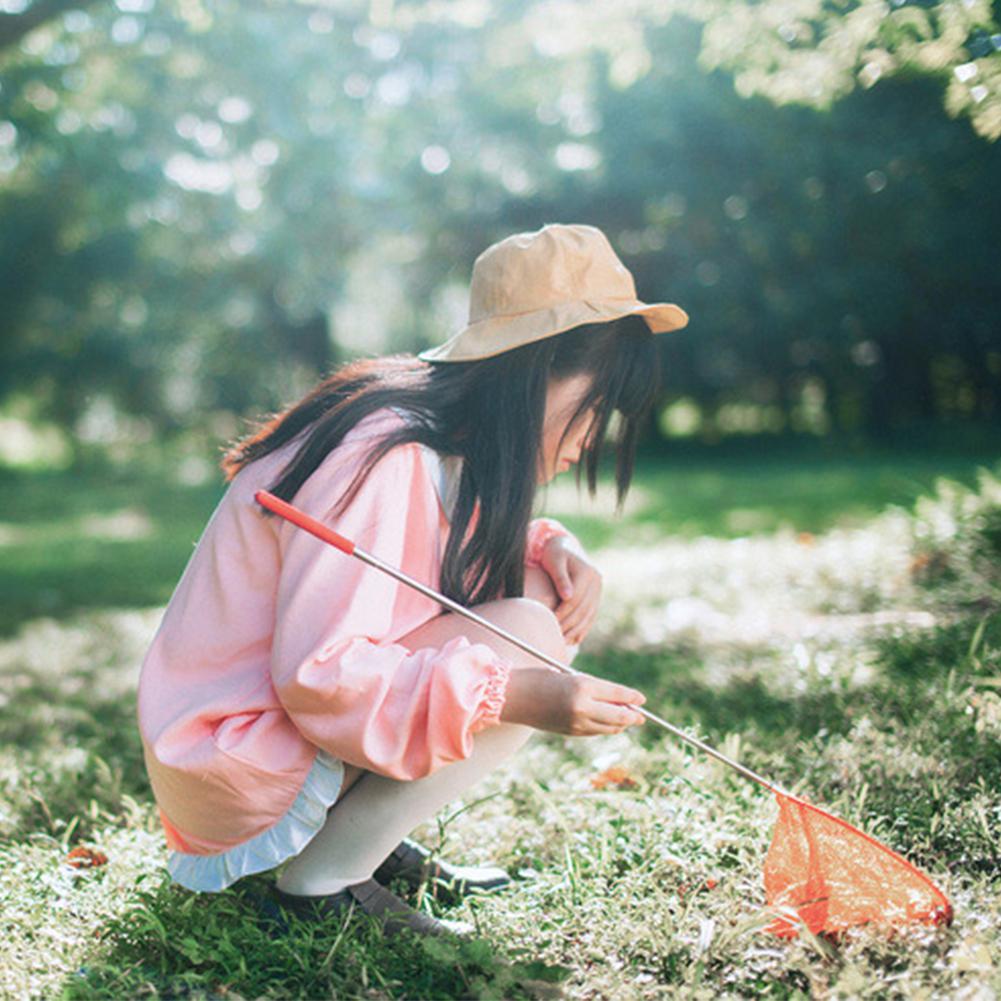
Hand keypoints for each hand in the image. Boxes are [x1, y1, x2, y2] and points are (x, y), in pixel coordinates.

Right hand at [500, 667, 645, 735]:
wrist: (512, 696)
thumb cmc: (540, 678)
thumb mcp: (569, 677)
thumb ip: (593, 689)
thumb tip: (620, 701)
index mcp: (582, 686)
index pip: (617, 693)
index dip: (632, 697)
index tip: (641, 699)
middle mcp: (582, 707)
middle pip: (618, 715)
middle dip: (632, 716)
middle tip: (640, 716)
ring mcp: (576, 723)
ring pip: (608, 727)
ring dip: (620, 724)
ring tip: (627, 720)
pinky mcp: (569, 732)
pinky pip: (594, 732)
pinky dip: (604, 728)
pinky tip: (608, 724)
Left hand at [539, 536, 602, 645]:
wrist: (565, 547)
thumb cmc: (554, 553)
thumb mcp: (555, 560)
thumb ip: (560, 577)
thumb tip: (568, 596)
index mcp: (587, 573)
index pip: (575, 599)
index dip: (562, 613)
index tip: (551, 622)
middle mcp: (596, 581)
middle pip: (583, 609)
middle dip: (569, 625)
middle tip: (556, 636)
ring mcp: (598, 589)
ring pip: (589, 615)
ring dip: (577, 630)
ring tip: (564, 641)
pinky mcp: (596, 596)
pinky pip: (591, 615)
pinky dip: (583, 628)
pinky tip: (575, 639)